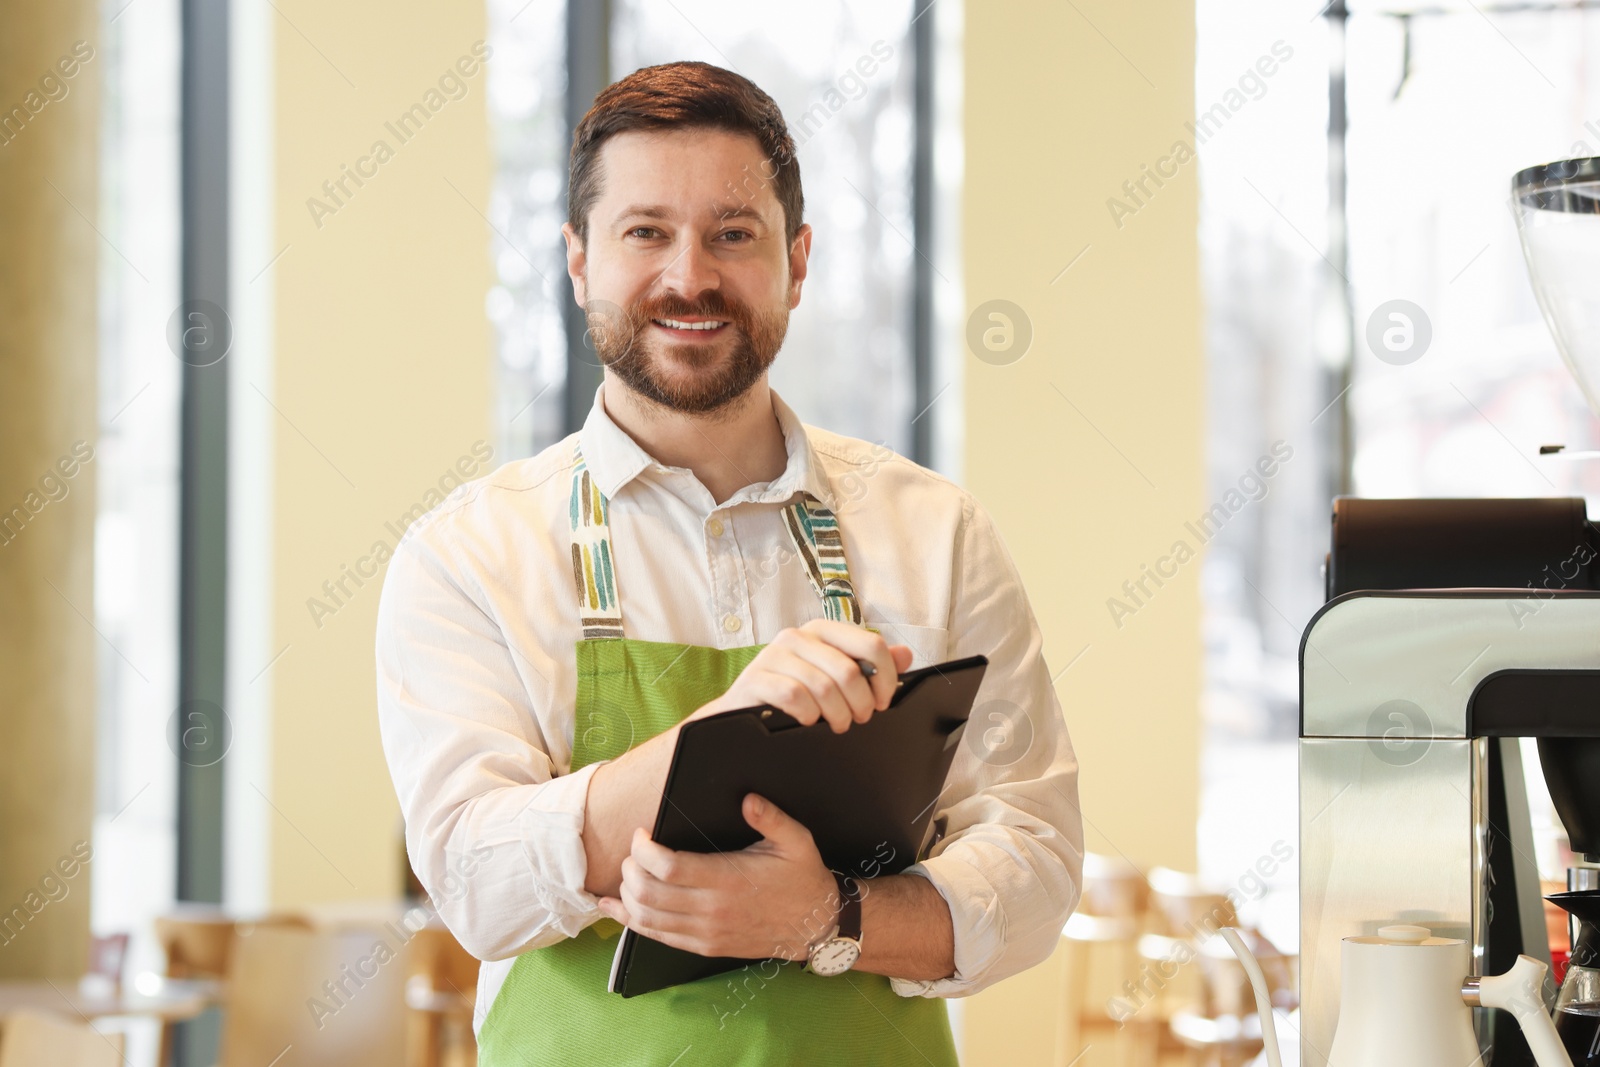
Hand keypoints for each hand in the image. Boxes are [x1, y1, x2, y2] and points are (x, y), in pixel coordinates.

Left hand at [596, 794, 843, 960]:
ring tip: (630, 872)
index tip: (642, 833)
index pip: (667, 867)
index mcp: (727, 880)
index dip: (643, 848)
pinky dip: (629, 921)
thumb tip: (748, 799)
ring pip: (645, 918)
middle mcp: (711, 910)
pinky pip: (656, 936)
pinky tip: (614, 907)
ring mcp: (705, 932)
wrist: (815, 925)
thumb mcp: (796, 841)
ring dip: (627, 893)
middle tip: (635, 850)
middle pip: (647, 892)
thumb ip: (771, 817)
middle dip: (631, 867)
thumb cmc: (803, 879)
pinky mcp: (703, 946)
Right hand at [689, 619, 913, 732]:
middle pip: (849, 671)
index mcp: (822, 631)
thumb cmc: (793, 695)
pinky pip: (794, 696)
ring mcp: (774, 655)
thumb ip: (870, 665)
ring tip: (835, 725)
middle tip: (857, 719)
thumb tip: (906, 654)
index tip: (883, 701)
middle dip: (861, 703)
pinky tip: (807, 721)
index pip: (871, 644)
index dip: (885, 677)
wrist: (743, 712)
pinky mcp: (756, 678)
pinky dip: (808, 715)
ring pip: (824, 686)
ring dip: (836, 714)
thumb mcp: (834, 678)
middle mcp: (798, 636)